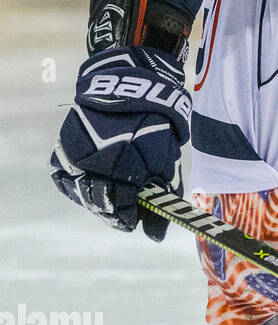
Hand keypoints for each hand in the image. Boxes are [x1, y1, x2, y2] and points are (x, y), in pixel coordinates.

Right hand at [50, 47, 190, 241]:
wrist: (130, 88)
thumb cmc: (156, 127)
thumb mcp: (167, 161)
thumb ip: (162, 197)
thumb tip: (156, 237)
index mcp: (123, 171)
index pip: (122, 213)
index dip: (133, 218)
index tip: (140, 218)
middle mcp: (94, 167)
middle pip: (100, 206)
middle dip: (117, 209)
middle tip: (128, 205)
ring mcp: (74, 158)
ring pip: (81, 195)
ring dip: (98, 197)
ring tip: (114, 188)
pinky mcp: (62, 150)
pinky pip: (66, 180)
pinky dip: (80, 184)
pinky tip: (95, 180)